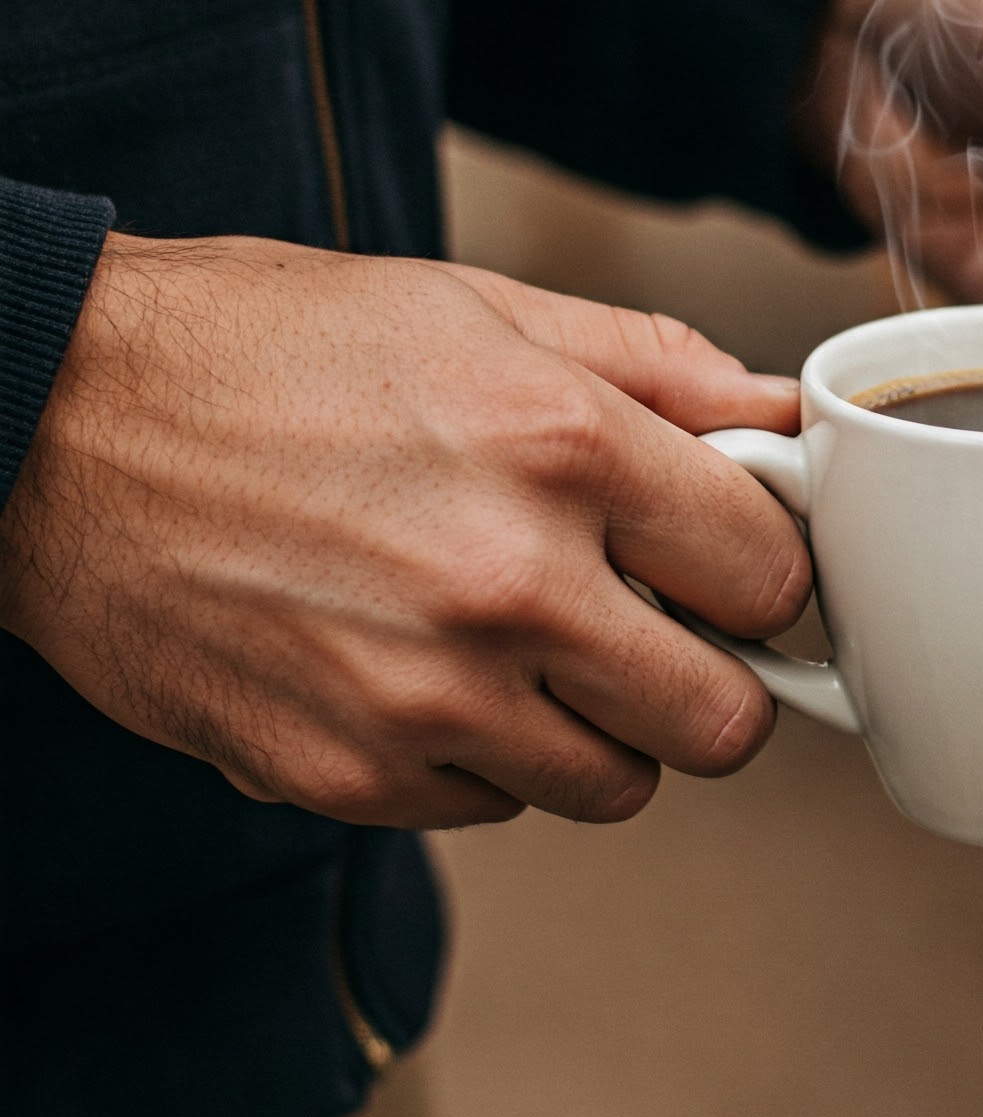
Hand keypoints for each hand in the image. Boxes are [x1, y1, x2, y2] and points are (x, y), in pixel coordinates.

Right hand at [0, 236, 809, 828]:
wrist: (51, 421)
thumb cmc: (267, 352)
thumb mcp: (480, 309)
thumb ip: (656, 369)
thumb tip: (775, 414)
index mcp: (564, 448)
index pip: (772, 577)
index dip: (767, 577)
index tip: (736, 573)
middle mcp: (507, 585)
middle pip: (725, 724)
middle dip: (711, 680)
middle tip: (663, 635)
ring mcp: (421, 699)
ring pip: (614, 784)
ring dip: (597, 727)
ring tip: (529, 646)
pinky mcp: (342, 774)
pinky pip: (489, 807)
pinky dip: (483, 758)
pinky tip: (426, 671)